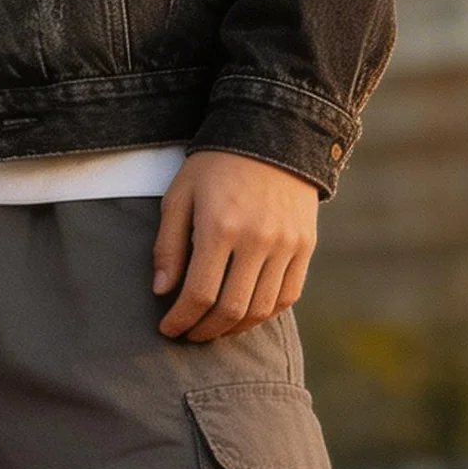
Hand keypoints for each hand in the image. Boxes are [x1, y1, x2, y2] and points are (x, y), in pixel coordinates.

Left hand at [153, 151, 318, 340]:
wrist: (273, 134)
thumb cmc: (216, 165)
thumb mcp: (180, 195)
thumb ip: (168, 244)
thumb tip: (162, 291)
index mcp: (220, 227)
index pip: (199, 294)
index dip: (181, 319)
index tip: (168, 328)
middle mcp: (257, 240)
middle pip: (231, 308)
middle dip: (205, 330)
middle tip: (189, 334)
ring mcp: (286, 244)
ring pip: (261, 309)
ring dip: (234, 328)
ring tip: (215, 328)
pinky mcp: (306, 245)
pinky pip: (288, 295)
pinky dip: (265, 312)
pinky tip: (245, 313)